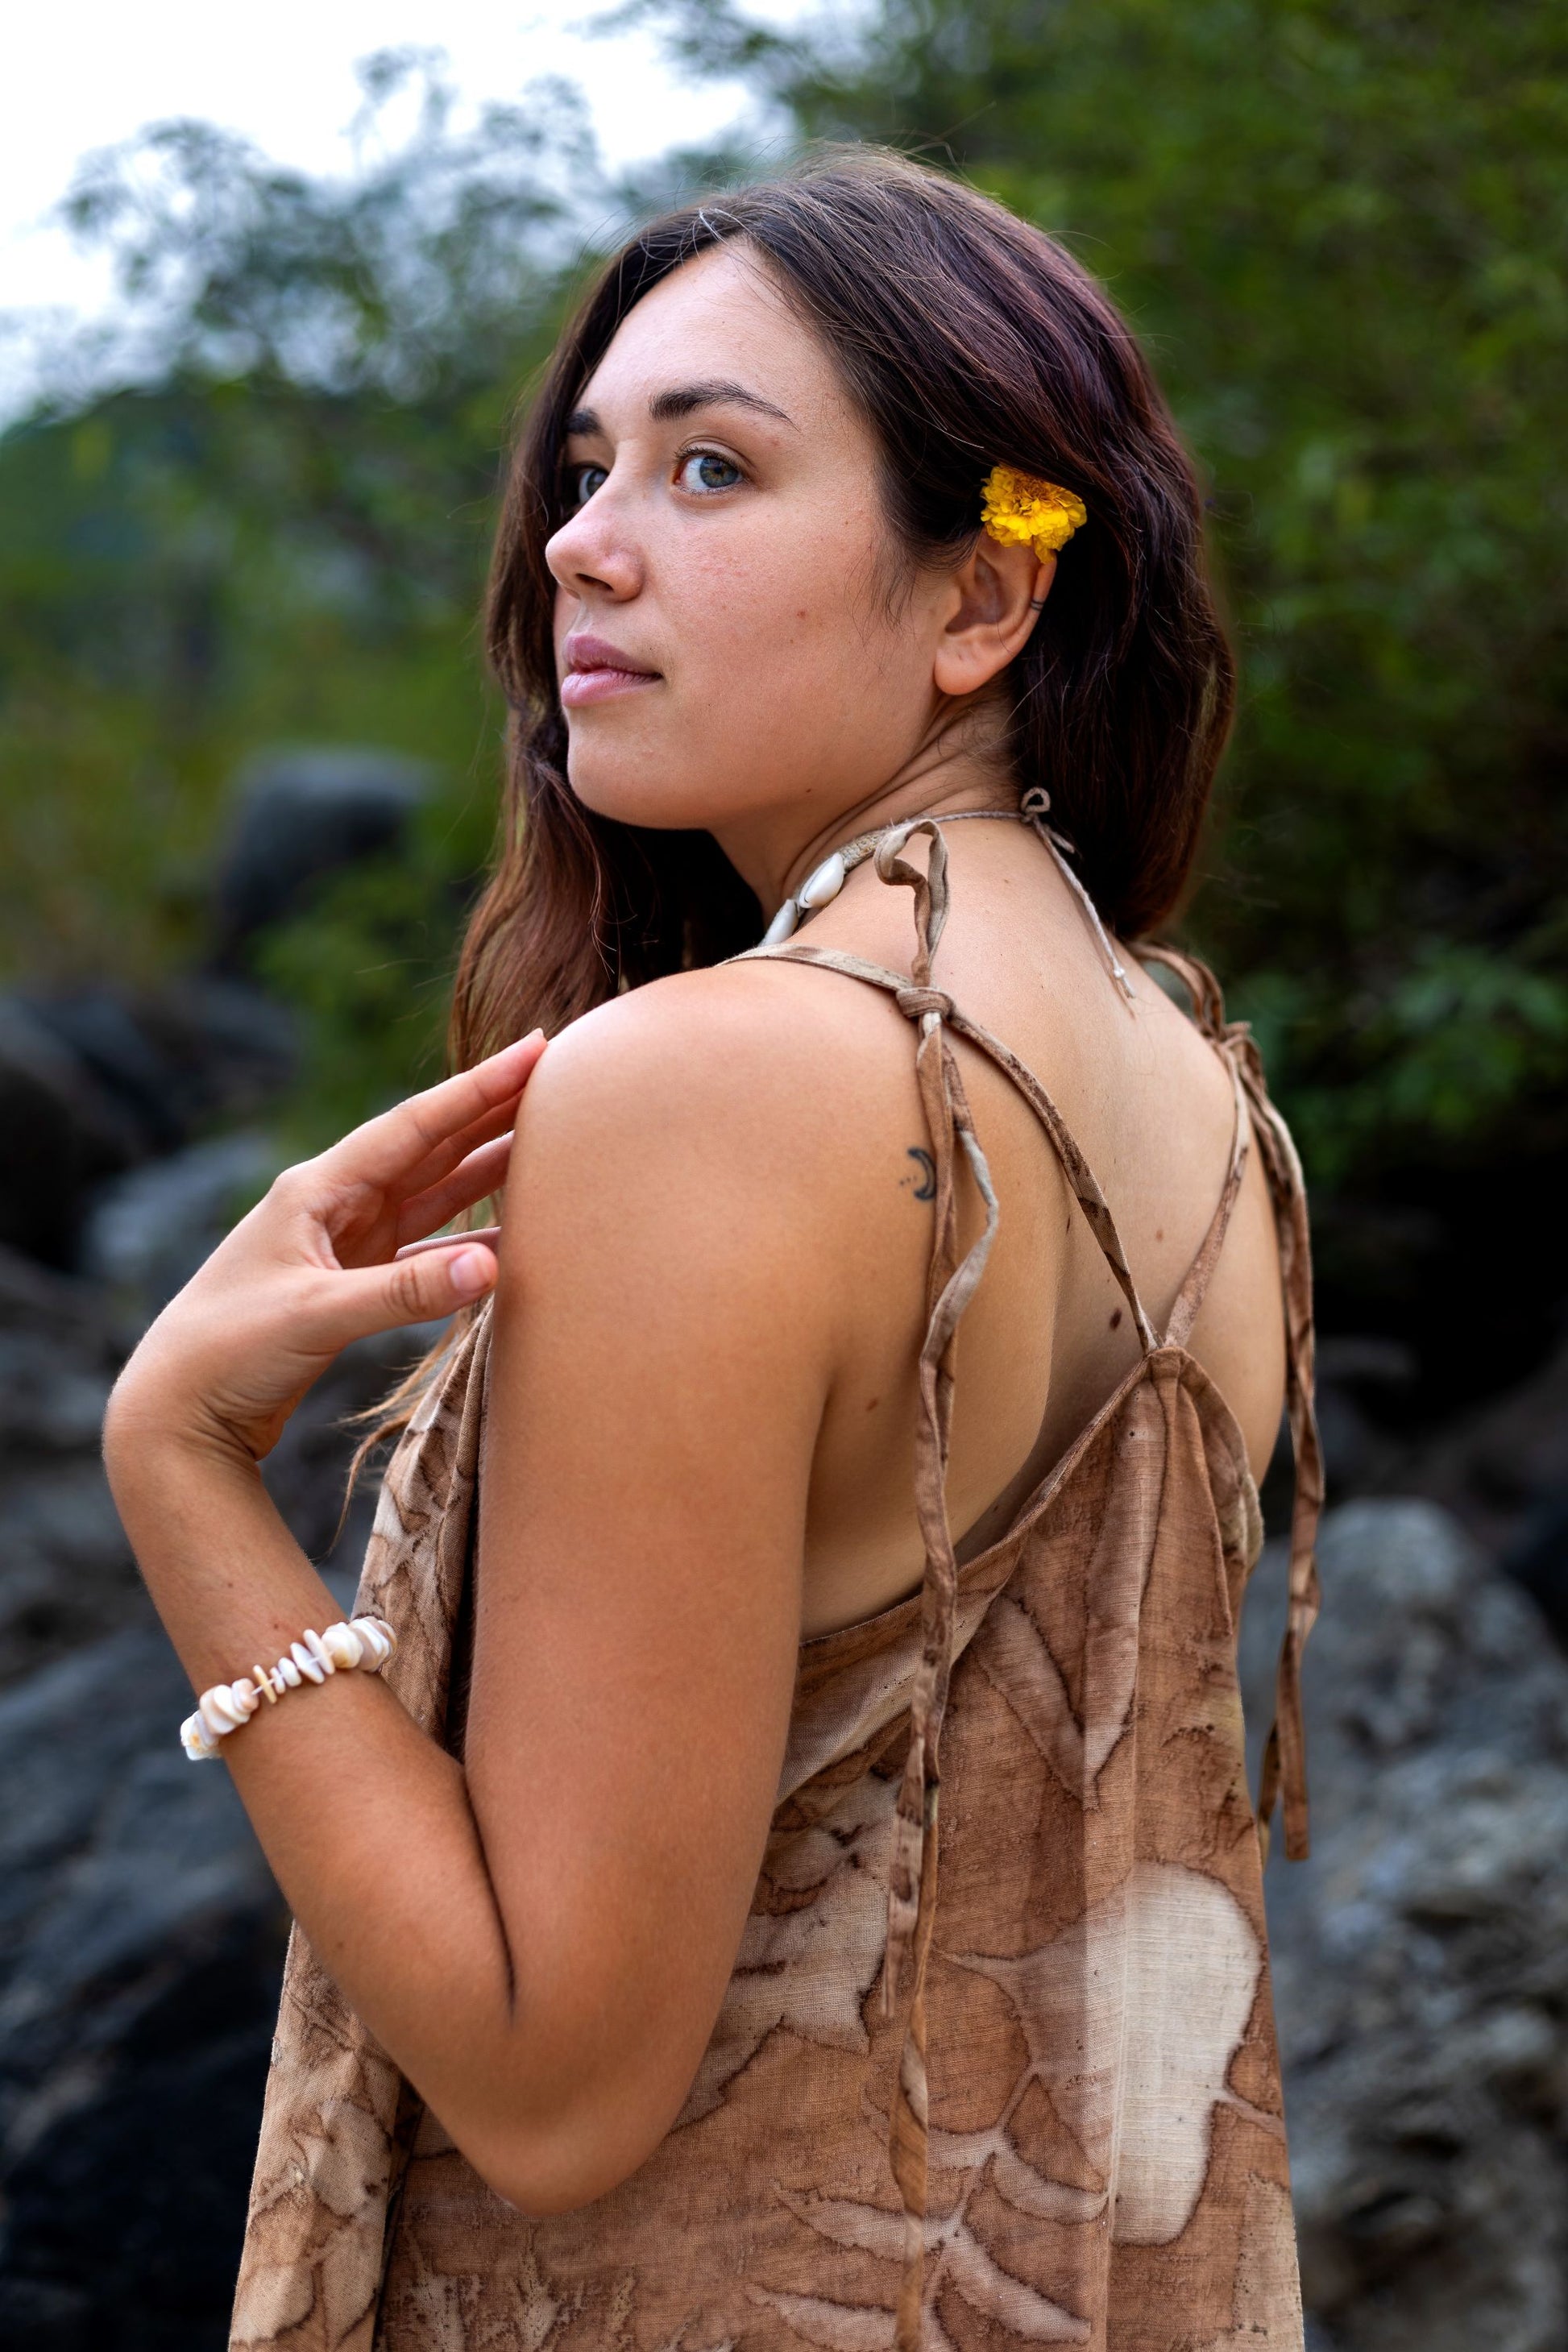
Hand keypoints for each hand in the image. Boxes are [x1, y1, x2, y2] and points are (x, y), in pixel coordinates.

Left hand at [105, 1033, 546, 1465]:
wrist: (177, 1413)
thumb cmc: (227, 1352)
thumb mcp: (315, 1315)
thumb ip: (403, 1292)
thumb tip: (492, 1267)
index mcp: (318, 1189)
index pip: (415, 1125)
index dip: (479, 1088)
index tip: (535, 1050)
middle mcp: (336, 1206)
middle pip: (431, 1149)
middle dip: (493, 1113)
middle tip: (559, 1078)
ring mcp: (345, 1246)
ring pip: (434, 1195)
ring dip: (487, 1171)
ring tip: (547, 1142)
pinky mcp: (352, 1286)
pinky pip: (426, 1251)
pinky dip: (469, 1243)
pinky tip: (510, 1239)